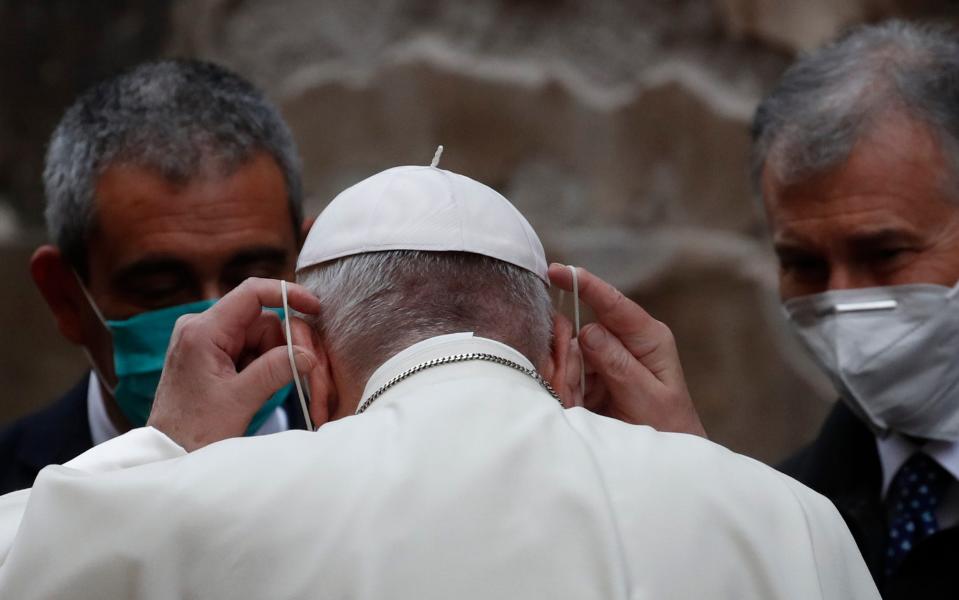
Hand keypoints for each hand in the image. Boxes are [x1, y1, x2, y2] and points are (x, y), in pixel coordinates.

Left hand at [148, 278, 322, 450]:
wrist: (169, 452)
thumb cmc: (194, 430)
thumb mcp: (240, 399)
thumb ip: (276, 370)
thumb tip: (308, 354)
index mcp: (203, 331)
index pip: (252, 293)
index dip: (287, 294)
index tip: (315, 307)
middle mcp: (203, 328)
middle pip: (263, 322)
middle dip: (287, 347)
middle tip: (307, 374)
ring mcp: (207, 342)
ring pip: (262, 338)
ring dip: (277, 361)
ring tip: (277, 392)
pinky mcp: (213, 355)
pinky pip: (251, 350)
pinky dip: (266, 367)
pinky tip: (263, 389)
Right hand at [549, 264, 705, 436]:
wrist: (667, 459)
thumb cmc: (668, 429)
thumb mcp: (647, 399)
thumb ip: (619, 365)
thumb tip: (589, 330)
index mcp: (650, 338)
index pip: (613, 304)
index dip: (585, 285)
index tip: (559, 271)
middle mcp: (627, 341)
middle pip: (584, 330)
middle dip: (571, 355)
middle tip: (574, 389)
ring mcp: (608, 358)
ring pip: (572, 353)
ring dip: (570, 377)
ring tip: (585, 405)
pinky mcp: (593, 376)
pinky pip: (569, 372)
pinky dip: (568, 388)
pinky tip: (581, 406)